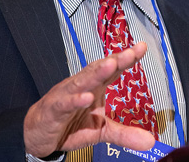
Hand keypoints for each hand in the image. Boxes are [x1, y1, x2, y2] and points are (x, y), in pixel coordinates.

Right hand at [23, 42, 154, 157]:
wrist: (39, 133)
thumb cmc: (70, 123)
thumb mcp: (101, 130)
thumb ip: (124, 133)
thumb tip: (149, 141)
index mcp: (94, 87)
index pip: (112, 70)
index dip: (126, 59)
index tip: (141, 48)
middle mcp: (82, 86)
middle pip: (99, 70)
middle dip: (114, 60)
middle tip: (129, 53)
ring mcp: (67, 95)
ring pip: (82, 81)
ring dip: (96, 73)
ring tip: (110, 65)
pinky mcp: (54, 108)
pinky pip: (65, 102)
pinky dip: (75, 100)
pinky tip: (85, 97)